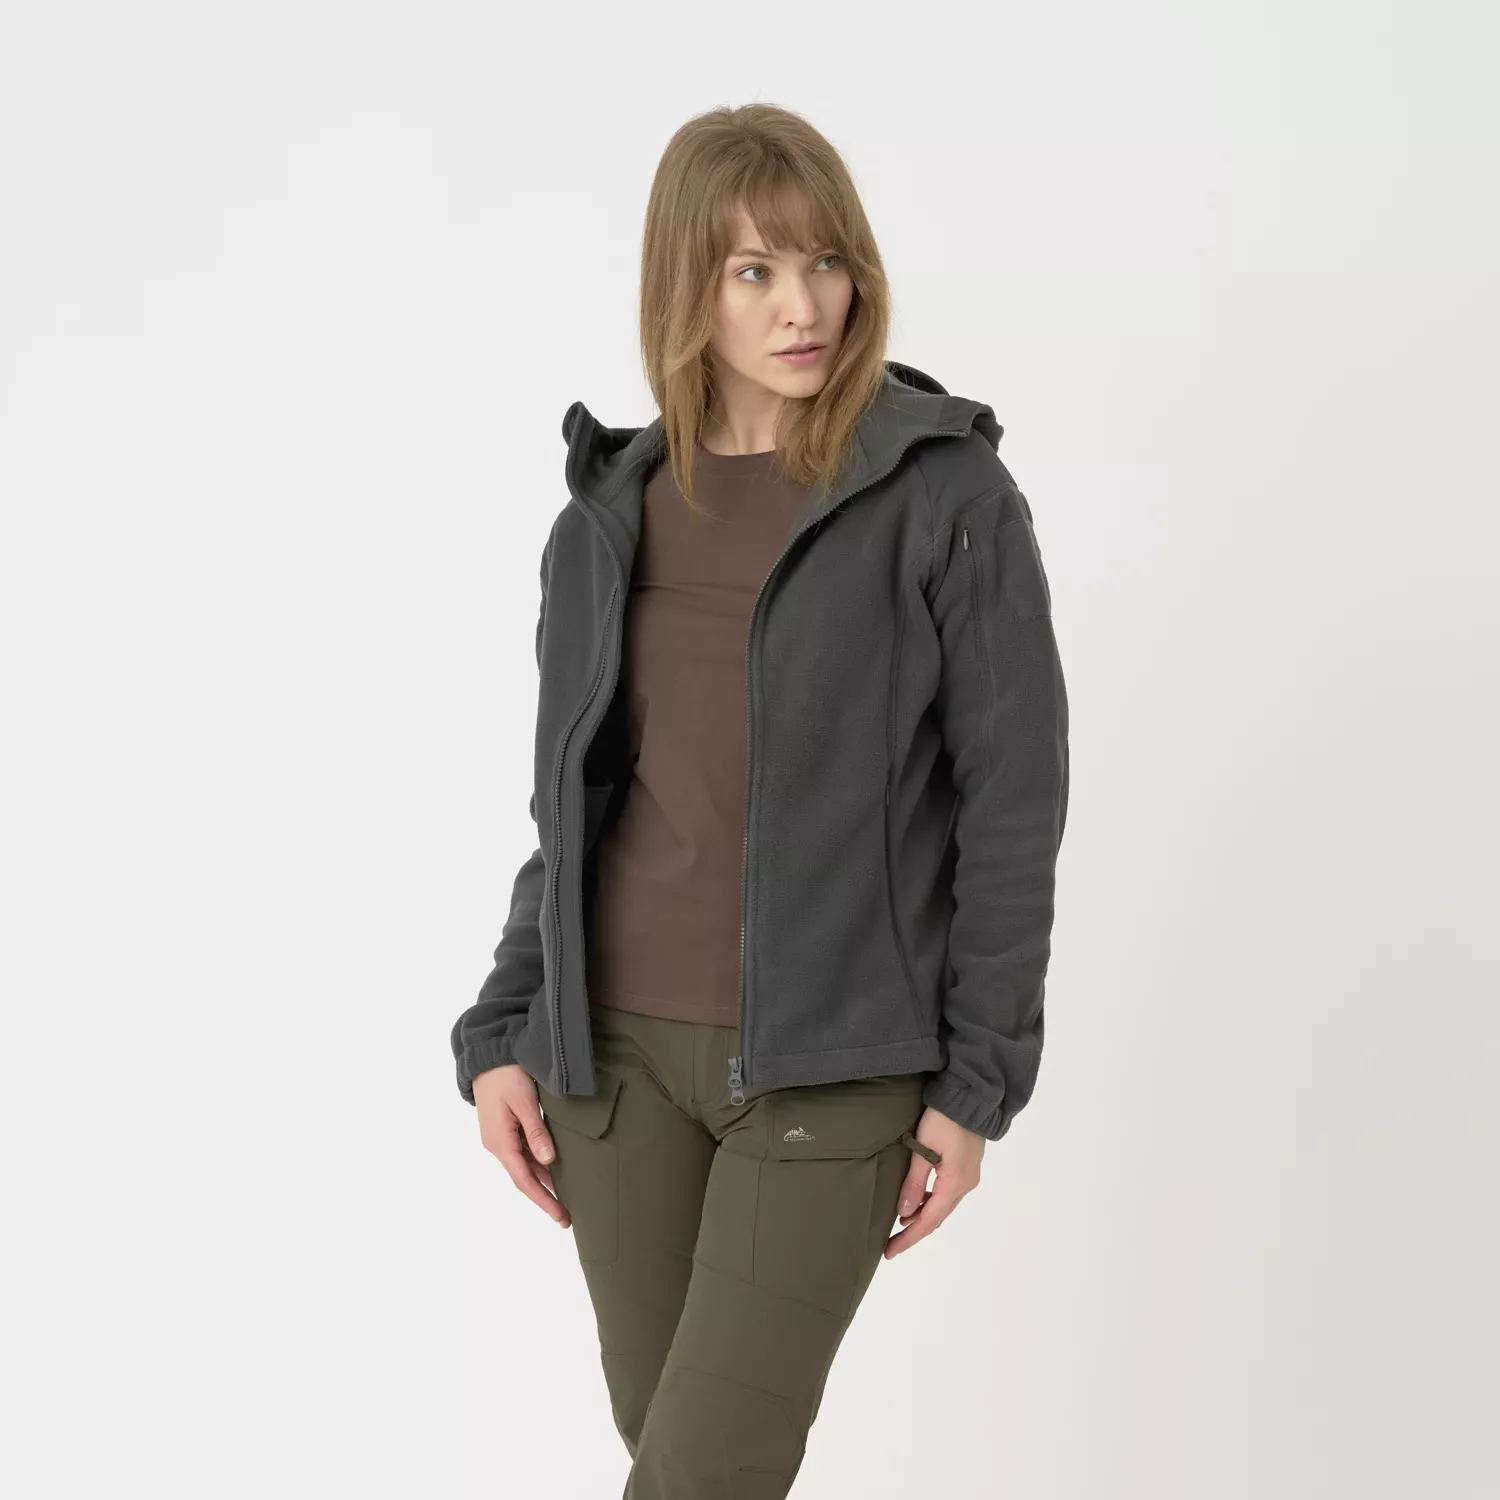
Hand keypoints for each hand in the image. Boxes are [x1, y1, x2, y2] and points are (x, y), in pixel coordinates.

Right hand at [472, 1063, 570, 1228]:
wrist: (488, 1055)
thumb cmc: (506, 1075)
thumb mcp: (524, 1102)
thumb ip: (536, 1132)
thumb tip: (548, 1161)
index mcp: (500, 1142)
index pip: (524, 1180)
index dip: (543, 1199)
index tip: (560, 1216)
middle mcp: (498, 1144)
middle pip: (524, 1177)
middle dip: (546, 1196)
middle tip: (568, 1214)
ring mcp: (500, 1136)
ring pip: (525, 1165)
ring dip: (543, 1181)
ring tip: (566, 1196)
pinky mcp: (505, 1127)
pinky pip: (523, 1152)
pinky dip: (538, 1164)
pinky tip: (553, 1169)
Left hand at [883, 1106, 983, 1256]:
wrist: (970, 1096)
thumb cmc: (944, 1119)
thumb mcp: (924, 1148)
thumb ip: (914, 1182)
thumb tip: (905, 1213)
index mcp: (955, 1183)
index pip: (929, 1220)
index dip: (909, 1238)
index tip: (890, 1252)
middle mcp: (965, 1184)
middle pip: (938, 1217)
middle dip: (914, 1232)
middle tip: (891, 1244)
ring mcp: (968, 1176)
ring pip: (943, 1206)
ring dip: (923, 1216)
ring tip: (901, 1225)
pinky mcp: (966, 1167)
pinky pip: (948, 1194)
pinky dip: (932, 1202)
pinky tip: (919, 1201)